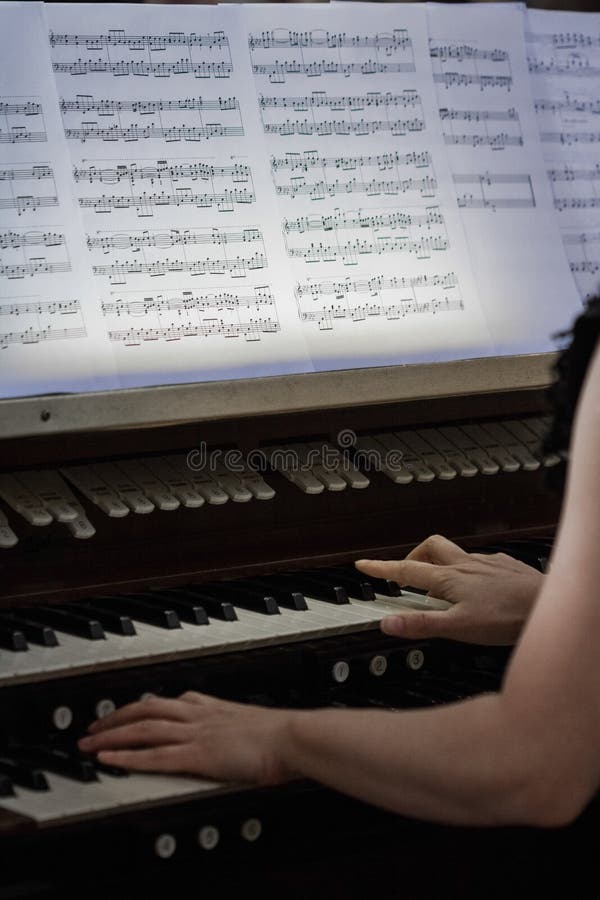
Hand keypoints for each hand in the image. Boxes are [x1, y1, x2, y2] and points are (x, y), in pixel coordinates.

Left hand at [78, 691, 295, 783]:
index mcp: (213, 706)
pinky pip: (155, 756)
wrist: (292, 737)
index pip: (170, 701)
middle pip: (147, 709)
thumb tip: (242, 732)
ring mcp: (196, 733)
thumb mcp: (256, 722)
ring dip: (112, 735)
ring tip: (89, 742)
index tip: (128, 709)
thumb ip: (240, 724)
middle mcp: (200, 715)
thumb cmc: (283, 734)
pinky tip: (109, 760)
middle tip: (93, 725)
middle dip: (116, 717)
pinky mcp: (198, 755)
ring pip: (144, 729)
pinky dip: (128, 757)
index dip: (144, 706)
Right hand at [356, 534, 543, 644]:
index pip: (405, 571)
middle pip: (430, 548)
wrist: (549, 605)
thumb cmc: (509, 616)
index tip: (364, 565)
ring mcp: (486, 563)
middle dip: (412, 555)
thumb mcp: (458, 628)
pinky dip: (469, 569)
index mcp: (448, 579)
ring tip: (439, 583)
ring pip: (455, 553)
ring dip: (441, 562)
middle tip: (405, 571)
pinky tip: (477, 585)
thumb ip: (421, 625)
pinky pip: (479, 560)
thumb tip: (388, 623)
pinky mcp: (504, 566)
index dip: (381, 569)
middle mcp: (465, 565)